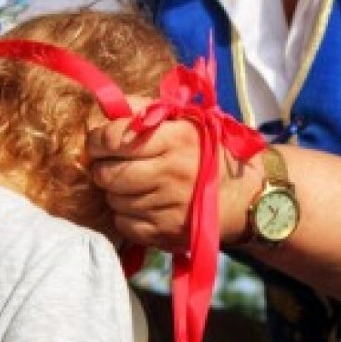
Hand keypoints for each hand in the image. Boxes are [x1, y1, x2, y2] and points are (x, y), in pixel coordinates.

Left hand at [86, 115, 200, 250]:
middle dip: (101, 168)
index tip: (98, 142)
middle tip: (109, 165)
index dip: (97, 140)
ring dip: (115, 192)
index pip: (114, 139)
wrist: (243, 196)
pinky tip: (142, 204)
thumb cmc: (207, 152)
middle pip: (108, 174)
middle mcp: (172, 173)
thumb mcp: (184, 120)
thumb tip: (107, 108)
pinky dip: (125, 215)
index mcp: (177, 139)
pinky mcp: (166, 233)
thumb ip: (144, 110)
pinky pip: (124, 224)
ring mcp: (169, 206)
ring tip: (133, 185)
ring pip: (113, 200)